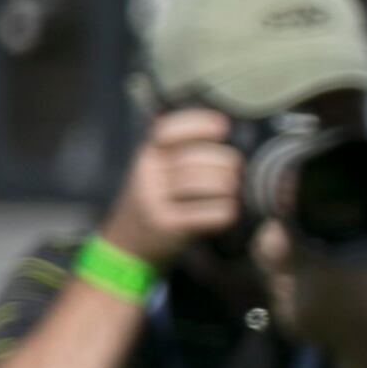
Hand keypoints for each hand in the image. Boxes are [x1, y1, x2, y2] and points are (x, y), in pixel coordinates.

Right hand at [100, 108, 244, 267]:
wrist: (128, 244)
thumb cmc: (157, 202)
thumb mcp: (158, 171)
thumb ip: (181, 152)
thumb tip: (223, 127)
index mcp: (147, 155)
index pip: (168, 130)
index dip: (198, 124)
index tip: (223, 126)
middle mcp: (147, 174)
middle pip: (191, 159)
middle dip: (223, 161)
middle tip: (238, 169)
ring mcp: (154, 200)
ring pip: (197, 183)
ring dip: (226, 185)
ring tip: (235, 189)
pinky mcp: (166, 225)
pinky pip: (203, 213)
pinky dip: (224, 211)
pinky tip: (230, 211)